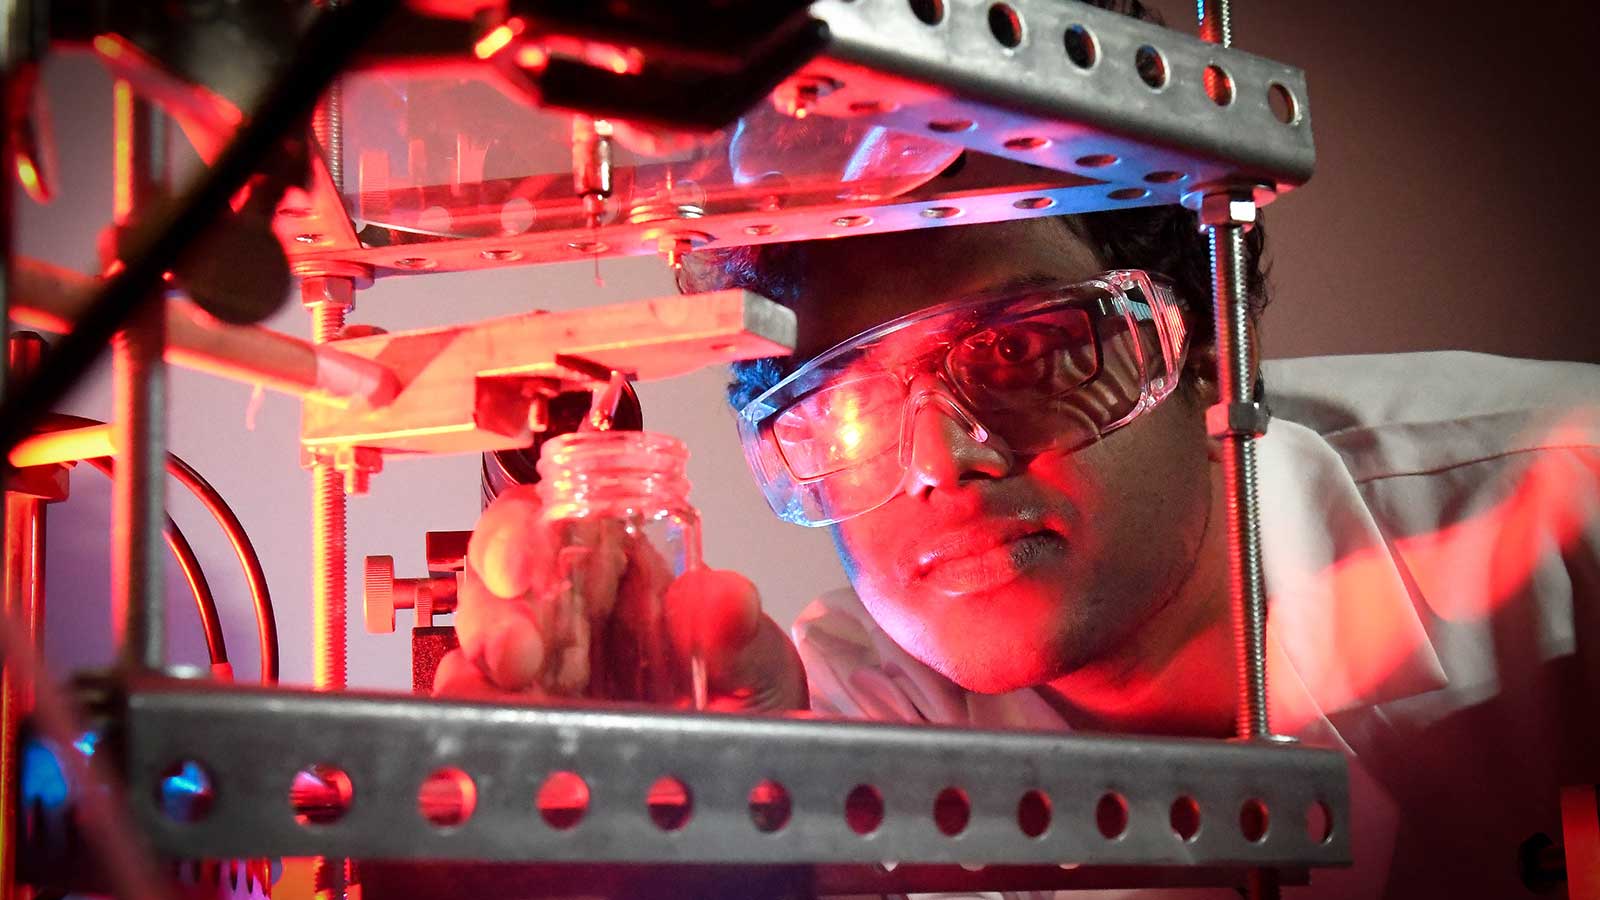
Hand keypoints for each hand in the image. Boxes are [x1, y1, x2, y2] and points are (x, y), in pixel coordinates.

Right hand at [434, 484, 807, 711]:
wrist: (752, 781)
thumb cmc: (745, 702)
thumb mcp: (757, 664)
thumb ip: (738, 633)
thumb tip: (724, 597)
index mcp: (615, 575)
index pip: (545, 523)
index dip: (518, 531)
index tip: (520, 563)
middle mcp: (565, 618)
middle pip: (494, 587)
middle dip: (494, 612)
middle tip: (519, 650)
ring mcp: (540, 678)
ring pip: (476, 652)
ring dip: (478, 668)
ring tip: (510, 691)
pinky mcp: (526, 732)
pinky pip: (478, 717)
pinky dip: (472, 715)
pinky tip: (488, 723)